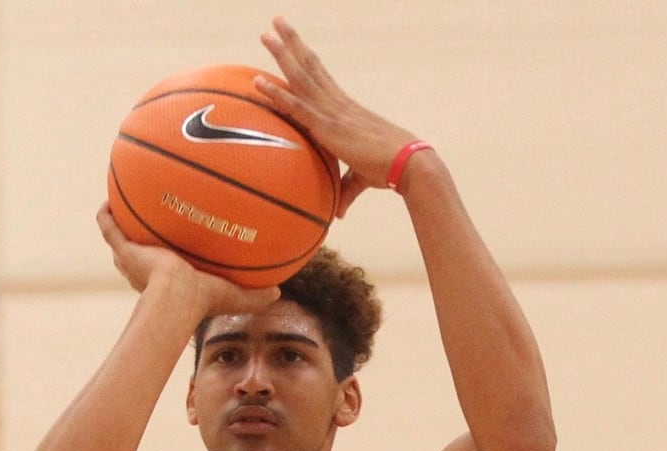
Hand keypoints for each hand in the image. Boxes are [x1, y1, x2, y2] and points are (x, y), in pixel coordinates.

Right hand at [96, 203, 279, 315]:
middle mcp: (145, 268)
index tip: (171, 237)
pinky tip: (110, 197)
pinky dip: (106, 213)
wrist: (176, 298)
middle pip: (136, 249)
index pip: (162, 264)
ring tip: (123, 199)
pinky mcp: (123, 248)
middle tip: (149, 216)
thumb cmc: (203, 301)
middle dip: (140, 233)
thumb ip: (255, 294)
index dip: (163, 251)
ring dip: (120, 219)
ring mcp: (131, 257)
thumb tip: (279, 292)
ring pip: (119, 236)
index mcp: (167, 277)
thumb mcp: (234, 296)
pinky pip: (108, 226)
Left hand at [256, 16, 419, 216]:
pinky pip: (297, 107)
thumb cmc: (389, 171)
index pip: (320, 76)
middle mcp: (337, 103)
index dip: (305, 57)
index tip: (292, 40)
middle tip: (275, 22)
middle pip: (309, 66)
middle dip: (291, 43)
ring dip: (282, 54)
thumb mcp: (360, 178)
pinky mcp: (328, 127)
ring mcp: (332, 112)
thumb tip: (337, 211)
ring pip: (301, 76)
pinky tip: (258, 82)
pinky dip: (276, 95)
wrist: (409, 166)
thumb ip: (345, 190)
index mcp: (344, 109)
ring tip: (265, 33)